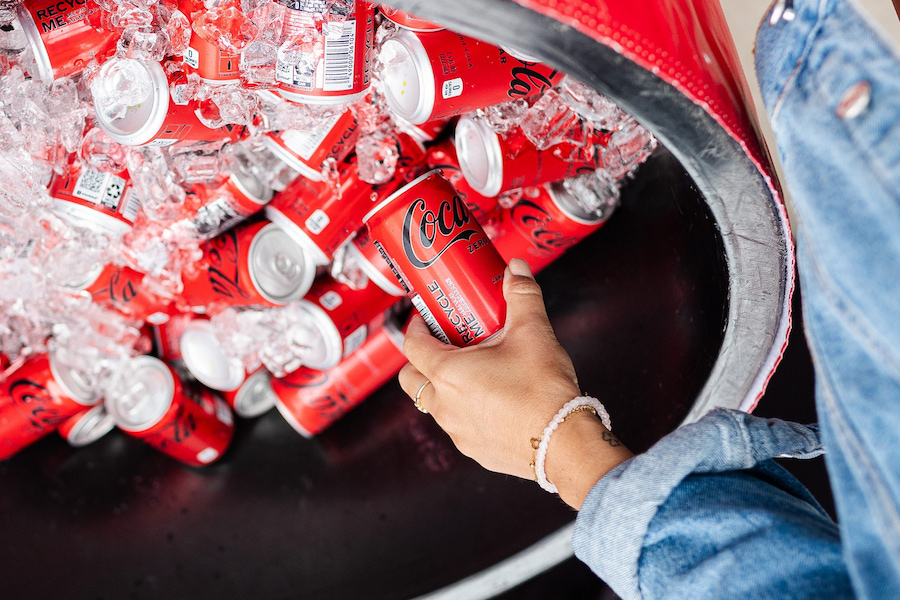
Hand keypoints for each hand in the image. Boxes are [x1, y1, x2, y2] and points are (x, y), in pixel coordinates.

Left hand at [399, 258, 632, 508]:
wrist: (564, 443)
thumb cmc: (543, 392)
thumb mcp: (533, 333)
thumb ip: (522, 296)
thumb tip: (516, 270)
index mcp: (448, 373)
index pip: (412, 346)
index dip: (416, 328)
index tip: (427, 319)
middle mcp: (445, 405)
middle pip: (412, 379)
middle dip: (422, 360)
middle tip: (447, 346)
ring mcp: (457, 431)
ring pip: (434, 404)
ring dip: (444, 387)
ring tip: (475, 372)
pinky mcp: (474, 450)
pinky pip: (457, 426)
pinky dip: (465, 411)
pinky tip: (492, 400)